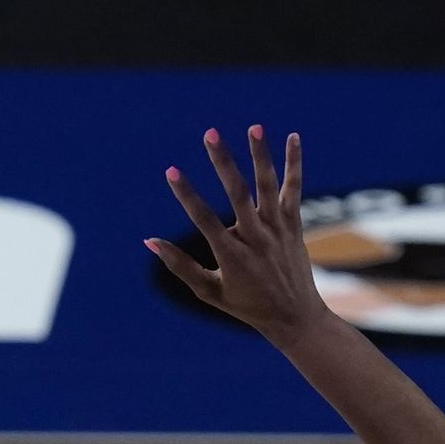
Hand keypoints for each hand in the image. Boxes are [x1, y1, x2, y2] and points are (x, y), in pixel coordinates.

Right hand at [151, 126, 331, 344]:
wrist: (294, 316)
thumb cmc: (245, 306)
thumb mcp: (208, 291)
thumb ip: (180, 265)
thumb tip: (150, 241)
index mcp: (232, 256)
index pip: (205, 220)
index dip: (187, 195)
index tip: (172, 172)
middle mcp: (257, 239)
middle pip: (238, 194)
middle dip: (223, 163)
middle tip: (210, 135)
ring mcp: (278, 230)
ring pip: (268, 186)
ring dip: (260, 155)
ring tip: (253, 127)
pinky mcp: (294, 225)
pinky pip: (294, 189)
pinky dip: (294, 163)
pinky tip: (292, 138)